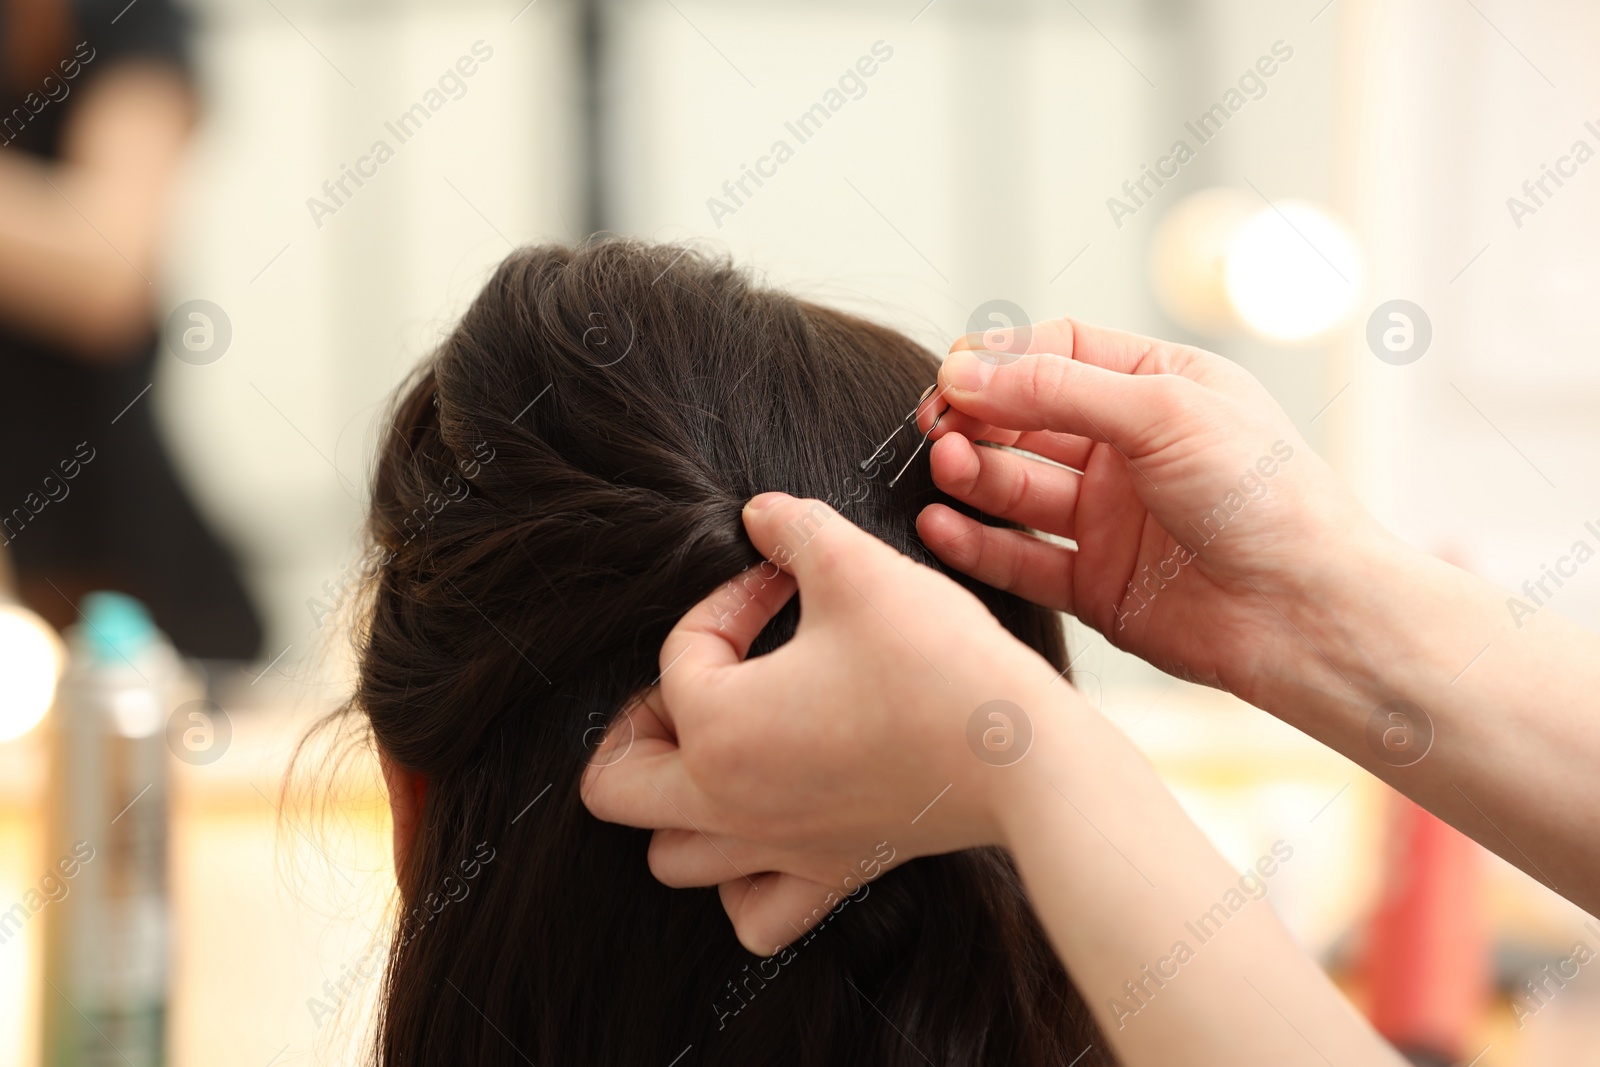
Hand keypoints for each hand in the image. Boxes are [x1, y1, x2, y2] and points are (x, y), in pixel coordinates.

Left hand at [579, 492, 1073, 954]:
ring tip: (723, 748)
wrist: (1025, 757)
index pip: (678, 655)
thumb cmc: (939, 664)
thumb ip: (793, 529)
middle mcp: (729, 804)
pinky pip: (753, 913)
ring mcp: (779, 850)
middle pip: (616, 785)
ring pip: (671, 857)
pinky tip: (770, 826)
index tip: (779, 582)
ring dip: (676, 802)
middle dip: (639, 722)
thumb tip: (758, 515)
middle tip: (700, 678)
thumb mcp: (857, 567)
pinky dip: (741, 881)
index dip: (725, 602)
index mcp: (718, 728)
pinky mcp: (832, 875)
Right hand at [916, 318, 1392, 701]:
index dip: (1000, 361)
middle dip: (977, 419)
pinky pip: (1021, 559)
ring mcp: (1110, 519)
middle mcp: (1129, 450)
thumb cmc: (1266, 497)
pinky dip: (978, 543)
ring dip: (974, 476)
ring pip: (1017, 488)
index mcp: (1159, 388)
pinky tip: (941, 526)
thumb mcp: (1162, 412)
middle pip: (1026, 419)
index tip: (953, 377)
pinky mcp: (1096, 584)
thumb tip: (965, 370)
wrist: (1308, 610)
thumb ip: (1056, 390)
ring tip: (946, 470)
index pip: (1057, 353)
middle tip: (937, 429)